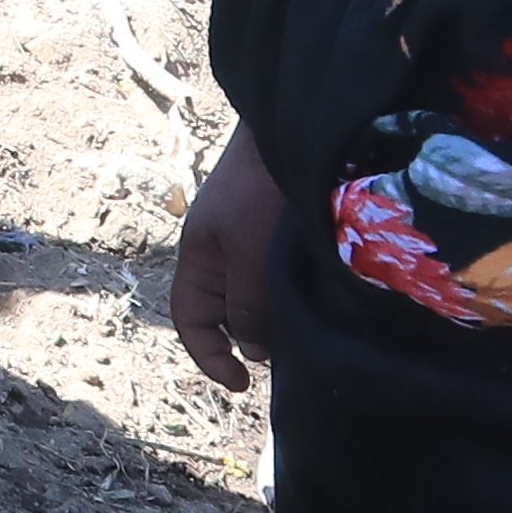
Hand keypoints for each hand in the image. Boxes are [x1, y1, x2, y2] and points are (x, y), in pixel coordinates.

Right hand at [170, 132, 286, 394]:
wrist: (294, 128)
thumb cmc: (260, 191)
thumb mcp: (248, 256)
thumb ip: (247, 307)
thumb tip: (255, 350)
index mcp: (200, 257)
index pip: (191, 320)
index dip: (209, 356)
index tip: (242, 384)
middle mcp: (223, 252)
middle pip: (228, 313)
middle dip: (253, 338)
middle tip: (290, 355)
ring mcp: (253, 239)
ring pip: (260, 296)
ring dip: (279, 315)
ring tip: (309, 326)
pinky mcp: (282, 230)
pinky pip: (282, 275)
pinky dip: (295, 293)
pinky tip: (320, 297)